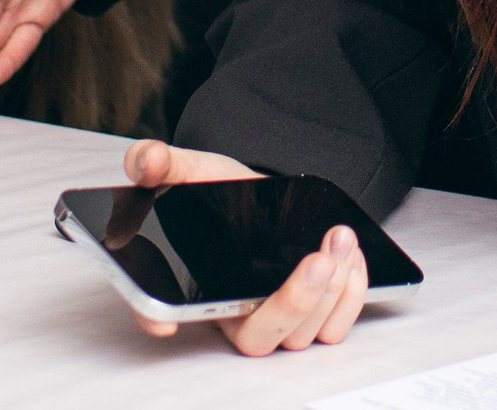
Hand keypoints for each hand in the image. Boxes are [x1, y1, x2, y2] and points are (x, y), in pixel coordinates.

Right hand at [120, 141, 369, 354]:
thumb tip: (146, 160)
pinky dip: (350, 294)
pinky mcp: (312, 319)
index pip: (158, 313)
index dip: (154, 320)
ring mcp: (274, 321)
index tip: (163, 320)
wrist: (269, 196)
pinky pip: (335, 327)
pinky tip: (351, 256)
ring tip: (338, 238)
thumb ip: (166, 164)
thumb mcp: (196, 170)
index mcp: (190, 285)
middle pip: (256, 337)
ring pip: (302, 333)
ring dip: (330, 290)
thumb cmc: (227, 194)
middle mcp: (231, 315)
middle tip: (313, 260)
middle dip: (293, 303)